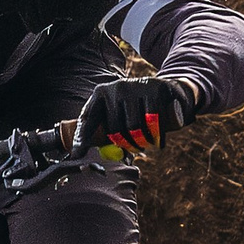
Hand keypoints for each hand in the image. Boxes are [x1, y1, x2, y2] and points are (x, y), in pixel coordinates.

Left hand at [74, 77, 196, 158]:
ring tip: (146, 145)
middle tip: (133, 150)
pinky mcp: (156, 89)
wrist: (166, 90)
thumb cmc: (136, 108)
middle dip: (125, 144)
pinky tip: (158, 144)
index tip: (76, 156)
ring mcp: (136, 86)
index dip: (82, 138)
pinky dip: (157, 137)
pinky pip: (154, 122)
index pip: (88, 118)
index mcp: (101, 93)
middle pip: (115, 127)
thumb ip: (104, 133)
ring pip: (135, 127)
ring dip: (142, 142)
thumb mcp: (118, 113)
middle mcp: (116, 87)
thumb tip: (83, 156)